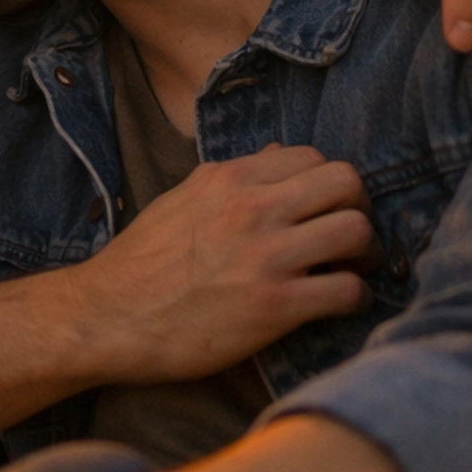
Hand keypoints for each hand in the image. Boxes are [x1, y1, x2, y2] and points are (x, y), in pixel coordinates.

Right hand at [78, 142, 373, 383]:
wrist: (108, 317)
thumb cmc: (143, 262)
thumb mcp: (183, 199)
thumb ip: (234, 177)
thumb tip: (280, 154)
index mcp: (230, 177)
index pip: (313, 156)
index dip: (327, 184)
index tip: (323, 209)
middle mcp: (252, 207)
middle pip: (346, 183)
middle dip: (357, 209)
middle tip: (347, 237)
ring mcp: (265, 256)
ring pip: (356, 231)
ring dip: (363, 254)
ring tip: (348, 270)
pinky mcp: (274, 306)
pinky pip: (346, 291)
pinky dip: (353, 298)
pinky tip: (336, 304)